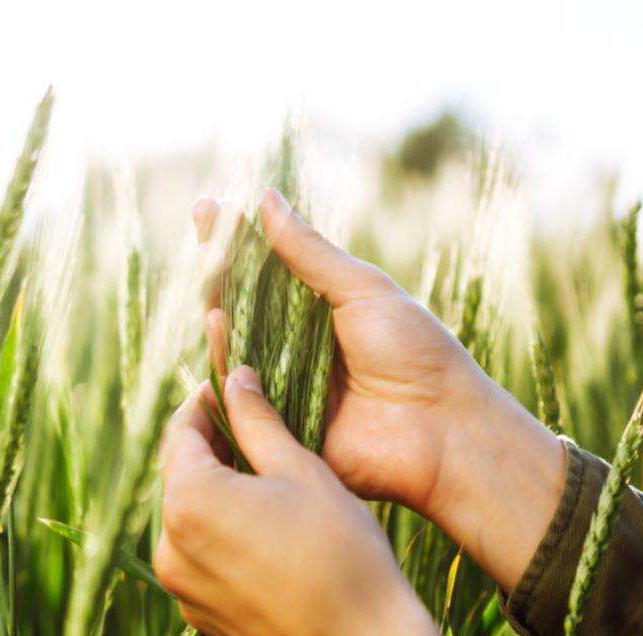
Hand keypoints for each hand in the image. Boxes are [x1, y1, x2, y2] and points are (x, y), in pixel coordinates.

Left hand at [154, 365, 470, 635]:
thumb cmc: (343, 555)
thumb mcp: (304, 471)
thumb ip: (259, 420)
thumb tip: (234, 377)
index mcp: (188, 501)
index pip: (182, 431)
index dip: (208, 403)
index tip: (233, 386)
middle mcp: (170, 548)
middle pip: (182, 477)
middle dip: (215, 449)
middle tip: (258, 428)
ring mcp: (184, 591)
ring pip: (193, 521)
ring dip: (221, 495)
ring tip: (271, 481)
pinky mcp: (203, 620)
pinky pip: (205, 562)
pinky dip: (228, 538)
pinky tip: (273, 534)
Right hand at [194, 190, 565, 591]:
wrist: (442, 429)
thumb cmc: (416, 353)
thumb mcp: (363, 291)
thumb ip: (310, 253)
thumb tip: (266, 199)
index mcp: (317, 314)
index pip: (263, 272)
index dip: (233, 241)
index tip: (208, 207)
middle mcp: (295, 349)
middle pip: (240, 307)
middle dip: (216, 268)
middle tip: (200, 230)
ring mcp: (283, 389)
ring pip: (235, 348)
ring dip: (218, 309)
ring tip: (209, 274)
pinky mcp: (278, 428)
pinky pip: (242, 396)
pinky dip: (227, 361)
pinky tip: (217, 323)